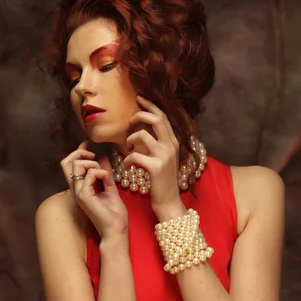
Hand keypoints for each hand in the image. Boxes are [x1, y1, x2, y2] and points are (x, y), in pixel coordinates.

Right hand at [60, 138, 128, 239]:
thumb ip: (106, 175)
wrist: (117, 231)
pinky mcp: (84, 196)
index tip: (88, 142)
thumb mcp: (111, 189)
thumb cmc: (114, 215)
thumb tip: (103, 159)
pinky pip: (89, 175)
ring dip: (92, 163)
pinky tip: (108, 179)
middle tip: (95, 154)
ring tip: (104, 173)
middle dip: (80, 153)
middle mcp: (76, 190)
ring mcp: (78, 193)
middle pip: (66, 163)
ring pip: (76, 166)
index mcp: (81, 188)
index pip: (71, 166)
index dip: (77, 151)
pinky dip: (100, 172)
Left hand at [123, 96, 181, 213]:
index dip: (150, 105)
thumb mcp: (165, 159)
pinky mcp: (155, 167)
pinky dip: (127, 159)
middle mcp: (171, 146)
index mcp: (173, 142)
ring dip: (130, 139)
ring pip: (143, 135)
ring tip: (128, 148)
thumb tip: (146, 130)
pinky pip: (134, 155)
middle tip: (129, 121)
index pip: (163, 116)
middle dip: (139, 115)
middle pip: (156, 119)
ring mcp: (164, 156)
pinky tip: (126, 166)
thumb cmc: (163, 181)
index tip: (139, 98)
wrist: (169, 202)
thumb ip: (159, 144)